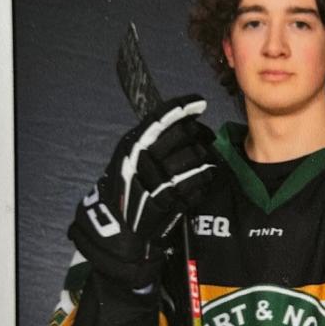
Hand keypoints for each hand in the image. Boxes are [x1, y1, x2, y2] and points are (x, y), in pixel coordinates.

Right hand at [68, 95, 216, 288]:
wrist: (117, 224)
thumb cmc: (127, 186)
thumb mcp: (130, 156)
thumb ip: (151, 139)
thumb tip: (183, 120)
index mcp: (133, 144)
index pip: (161, 118)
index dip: (182, 106)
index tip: (199, 101)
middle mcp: (144, 159)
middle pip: (183, 135)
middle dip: (200, 132)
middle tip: (207, 136)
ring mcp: (157, 180)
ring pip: (194, 158)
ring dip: (206, 158)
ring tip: (207, 160)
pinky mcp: (170, 201)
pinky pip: (197, 184)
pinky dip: (205, 179)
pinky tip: (204, 179)